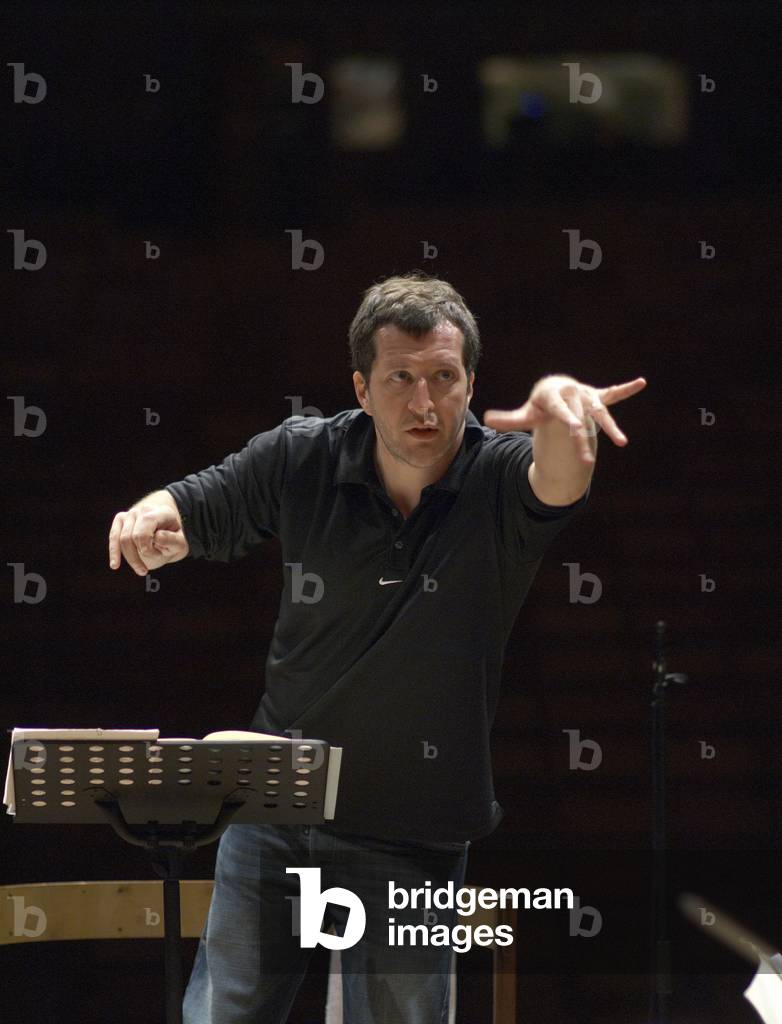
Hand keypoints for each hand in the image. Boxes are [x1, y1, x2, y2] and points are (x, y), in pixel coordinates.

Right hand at [108, 503, 188, 575]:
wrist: (167, 531)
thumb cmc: (174, 539)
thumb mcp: (181, 543)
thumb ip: (173, 540)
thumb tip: (157, 536)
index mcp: (161, 512)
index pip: (146, 525)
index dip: (147, 545)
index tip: (157, 554)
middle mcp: (143, 510)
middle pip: (132, 536)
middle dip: (141, 553)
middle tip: (155, 557)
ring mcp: (130, 514)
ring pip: (122, 539)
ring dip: (132, 558)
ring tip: (142, 570)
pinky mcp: (120, 520)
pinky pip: (113, 536)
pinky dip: (114, 552)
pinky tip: (115, 565)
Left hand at [484, 375, 646, 462]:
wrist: (555, 389)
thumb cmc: (540, 406)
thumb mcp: (526, 413)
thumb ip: (509, 419)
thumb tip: (486, 419)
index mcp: (554, 397)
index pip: (561, 410)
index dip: (568, 418)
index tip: (575, 428)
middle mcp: (572, 394)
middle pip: (581, 419)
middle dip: (585, 439)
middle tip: (587, 461)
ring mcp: (586, 396)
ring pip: (601, 412)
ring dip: (611, 428)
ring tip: (622, 443)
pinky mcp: (597, 397)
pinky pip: (613, 393)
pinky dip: (626, 389)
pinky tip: (641, 383)